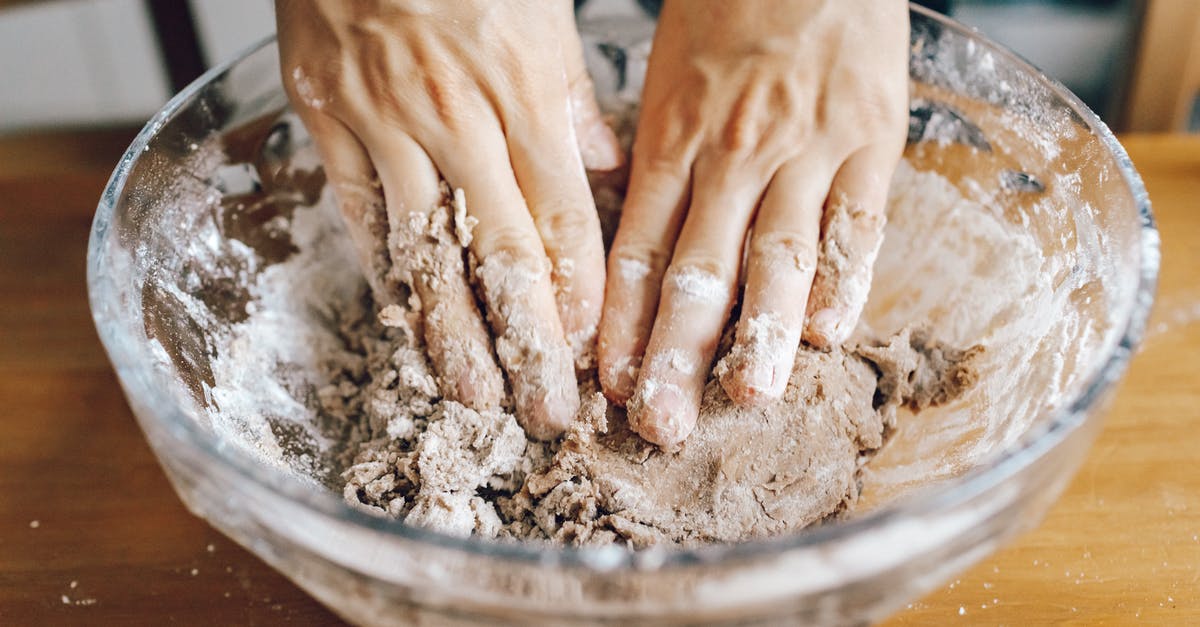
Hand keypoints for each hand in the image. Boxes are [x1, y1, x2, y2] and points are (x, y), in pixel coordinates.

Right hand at [276, 0, 622, 438]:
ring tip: (475, 397)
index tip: (592, 355)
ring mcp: (384, 121)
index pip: (561, 218)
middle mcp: (456, 116)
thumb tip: (606, 166)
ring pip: (424, 249)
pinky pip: (358, 212)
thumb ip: (574, 99)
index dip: (578, 295)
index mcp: (522, 90)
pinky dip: (385, 272)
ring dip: (452, 334)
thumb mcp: (542, 15)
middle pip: (499, 252)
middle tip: (545, 412)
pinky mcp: (326, 119)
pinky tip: (407, 323)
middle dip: (527, 342)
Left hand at [597, 0, 908, 446]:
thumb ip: (653, 161)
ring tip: (743, 398)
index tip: (609, 385)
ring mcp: (805, 151)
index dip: (620, 325)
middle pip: (699, 272)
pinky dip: (844, 281)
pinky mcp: (870, 142)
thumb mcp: (665, 78)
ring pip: (778, 259)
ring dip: (759, 336)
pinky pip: (857, 224)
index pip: (637, 251)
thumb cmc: (727, 10)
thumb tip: (628, 239)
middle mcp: (733, 156)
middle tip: (660, 424)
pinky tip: (827, 335)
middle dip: (675, 355)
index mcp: (672, 140)